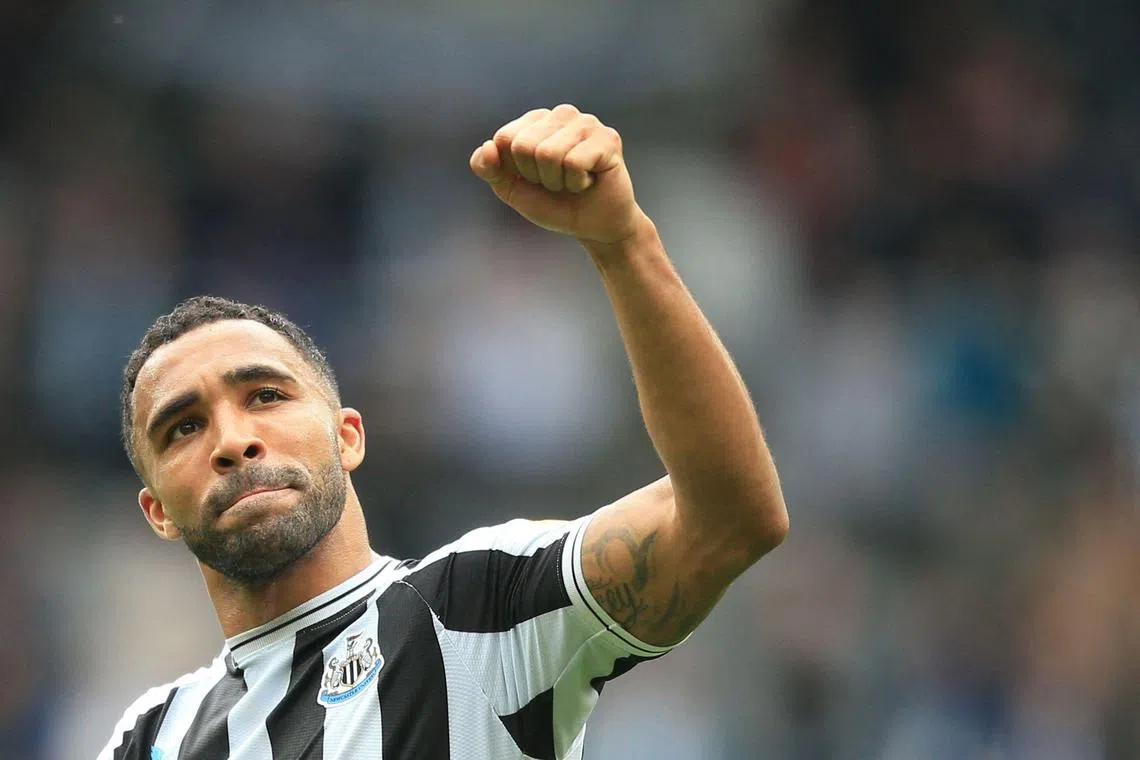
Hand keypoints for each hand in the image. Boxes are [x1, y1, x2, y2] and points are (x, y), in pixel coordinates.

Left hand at [469, 104, 646, 245]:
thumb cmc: (554, 203)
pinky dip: (577, 183)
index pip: (504, 139)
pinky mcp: (607, 138)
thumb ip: (489, 169)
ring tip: (573, 181)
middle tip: (557, 182)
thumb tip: (488, 146)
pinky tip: (589, 181)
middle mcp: (561, 114)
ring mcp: (586, 123)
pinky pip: (574, 162)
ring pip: (549, 154)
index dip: (516, 170)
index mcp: (536, 120)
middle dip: (537, 176)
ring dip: (558, 181)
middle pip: (524, 146)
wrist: (593, 227)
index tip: (536, 178)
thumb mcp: (511, 189)